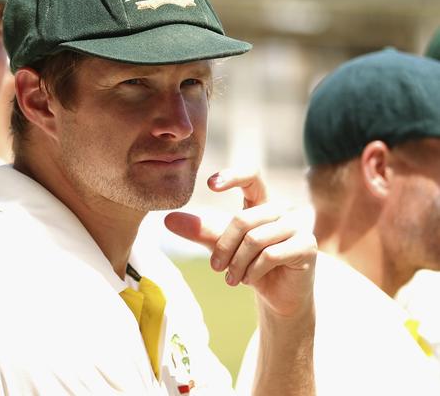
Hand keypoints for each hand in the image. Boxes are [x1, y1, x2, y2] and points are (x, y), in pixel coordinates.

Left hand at [164, 169, 316, 317]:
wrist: (277, 297)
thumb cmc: (250, 265)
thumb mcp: (221, 246)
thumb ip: (199, 231)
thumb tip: (167, 219)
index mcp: (262, 202)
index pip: (252, 176)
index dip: (233, 176)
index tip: (209, 185)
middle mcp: (282, 210)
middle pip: (243, 219)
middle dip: (224, 246)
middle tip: (215, 267)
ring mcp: (297, 226)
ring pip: (255, 239)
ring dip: (238, 263)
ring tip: (232, 278)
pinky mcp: (307, 246)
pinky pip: (271, 255)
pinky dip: (253, 271)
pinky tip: (250, 280)